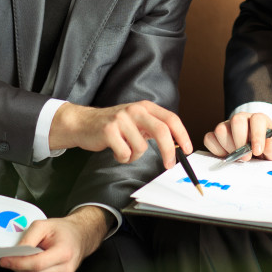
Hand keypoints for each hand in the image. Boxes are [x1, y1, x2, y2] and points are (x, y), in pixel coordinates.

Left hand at [0, 206, 108, 271]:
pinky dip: (32, 271)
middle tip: (9, 256)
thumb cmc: (63, 230)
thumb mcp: (44, 225)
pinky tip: (36, 261)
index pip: (37, 263)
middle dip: (17, 265)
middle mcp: (66, 269)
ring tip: (28, 254)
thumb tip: (15, 252)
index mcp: (64, 253)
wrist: (79, 236)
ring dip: (24, 268)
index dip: (18, 263)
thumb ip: (28, 238)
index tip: (4, 260)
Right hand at [50, 100, 191, 168]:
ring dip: (134, 156)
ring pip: (141, 147)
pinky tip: (115, 150)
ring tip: (124, 149)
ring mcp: (121, 119)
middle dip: (169, 151)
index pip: (171, 119)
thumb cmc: (114, 125)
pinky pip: (125, 154)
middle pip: (161, 131)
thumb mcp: (137, 121)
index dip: (182, 135)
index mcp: (146, 107)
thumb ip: (155, 128)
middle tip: (169, 165)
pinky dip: (122, 158)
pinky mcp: (109, 131)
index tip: (187, 150)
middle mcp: (135, 110)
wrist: (84, 123)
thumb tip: (177, 145)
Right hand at [203, 112, 271, 160]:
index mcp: (259, 120)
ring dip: (228, 147)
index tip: (257, 151)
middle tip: (246, 158)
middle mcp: (242, 119)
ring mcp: (227, 125)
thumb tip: (267, 145)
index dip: (257, 135)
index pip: (257, 119)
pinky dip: (216, 150)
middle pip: (236, 120)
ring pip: (221, 129)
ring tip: (237, 157)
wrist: (256, 154)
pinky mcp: (216, 135)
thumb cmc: (265, 151)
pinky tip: (226, 155)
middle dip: (240, 141)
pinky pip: (209, 138)